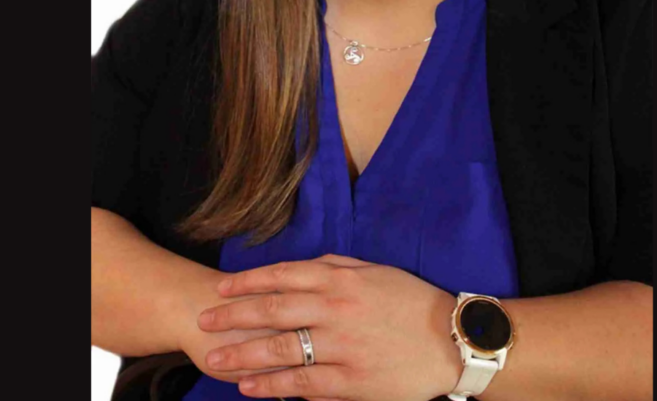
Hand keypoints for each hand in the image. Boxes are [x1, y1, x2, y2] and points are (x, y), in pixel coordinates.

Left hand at [196, 254, 461, 400]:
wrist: (453, 342)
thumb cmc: (414, 303)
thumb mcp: (376, 272)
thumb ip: (336, 267)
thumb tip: (301, 268)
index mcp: (342, 280)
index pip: (283, 277)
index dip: (247, 283)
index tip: (221, 288)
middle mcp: (337, 310)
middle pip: (272, 312)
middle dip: (232, 317)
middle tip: (204, 321)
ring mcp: (342, 347)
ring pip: (280, 350)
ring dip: (242, 355)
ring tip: (215, 359)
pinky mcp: (351, 381)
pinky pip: (302, 384)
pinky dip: (272, 386)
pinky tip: (249, 388)